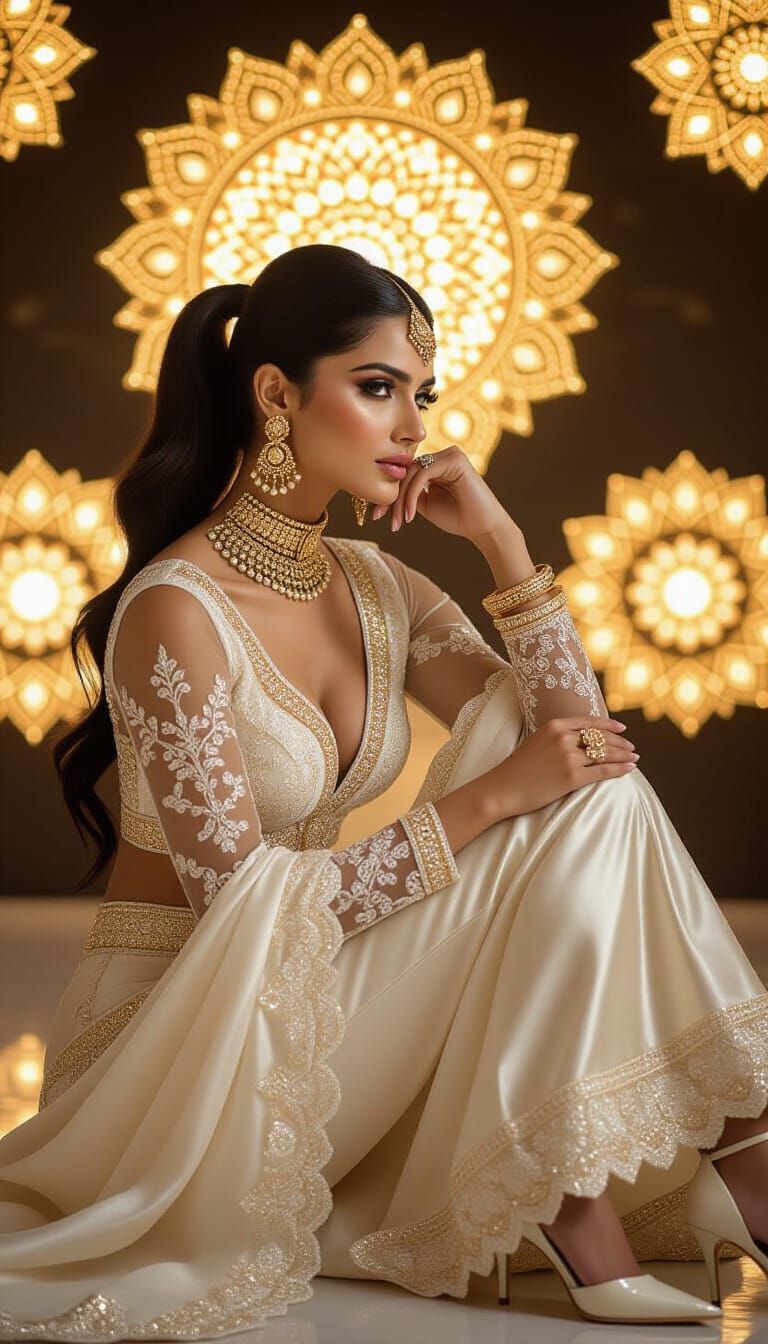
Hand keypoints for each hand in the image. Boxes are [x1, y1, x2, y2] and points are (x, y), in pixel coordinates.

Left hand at [370, 445, 510, 542]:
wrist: (484, 528)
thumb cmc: (458, 518)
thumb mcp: (424, 505)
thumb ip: (408, 493)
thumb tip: (385, 489)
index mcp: (436, 465)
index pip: (405, 474)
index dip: (388, 494)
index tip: (376, 515)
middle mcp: (442, 456)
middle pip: (406, 472)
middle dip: (391, 498)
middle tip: (382, 519)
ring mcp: (450, 454)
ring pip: (412, 473)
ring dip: (400, 500)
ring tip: (398, 522)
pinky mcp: (455, 459)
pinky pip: (422, 474)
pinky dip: (411, 495)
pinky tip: (410, 515)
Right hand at [482, 717, 638, 818]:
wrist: (502, 788)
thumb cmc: (518, 769)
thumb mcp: (537, 742)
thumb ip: (558, 737)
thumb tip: (581, 740)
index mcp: (555, 725)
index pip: (590, 722)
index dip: (610, 725)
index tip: (623, 729)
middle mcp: (563, 737)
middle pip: (601, 737)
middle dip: (620, 742)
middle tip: (632, 748)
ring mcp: (568, 756)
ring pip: (605, 753)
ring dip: (623, 755)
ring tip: (634, 759)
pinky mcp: (572, 776)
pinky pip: (603, 771)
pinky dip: (619, 769)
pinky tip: (629, 769)